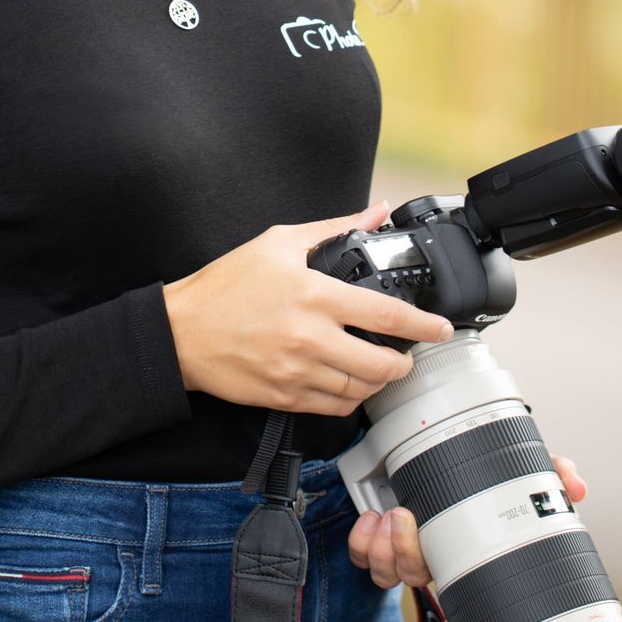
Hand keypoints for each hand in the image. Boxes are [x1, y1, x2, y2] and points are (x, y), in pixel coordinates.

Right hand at [162, 200, 454, 414]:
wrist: (182, 332)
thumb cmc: (226, 285)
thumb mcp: (278, 242)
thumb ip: (333, 228)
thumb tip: (376, 213)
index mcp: (314, 295)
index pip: (387, 317)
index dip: (424, 326)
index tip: (440, 329)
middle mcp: (310, 338)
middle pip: (382, 365)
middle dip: (405, 363)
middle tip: (409, 354)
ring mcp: (297, 372)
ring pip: (360, 390)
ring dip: (379, 381)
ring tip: (381, 367)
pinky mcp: (284, 396)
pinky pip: (334, 408)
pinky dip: (351, 398)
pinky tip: (350, 382)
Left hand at [348, 455, 588, 621]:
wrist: (430, 452)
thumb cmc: (481, 476)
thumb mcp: (517, 473)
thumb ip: (547, 475)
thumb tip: (574, 483)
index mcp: (471, 556)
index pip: (467, 600)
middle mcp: (438, 561)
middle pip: (419, 577)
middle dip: (408, 555)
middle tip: (407, 520)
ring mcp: (405, 552)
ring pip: (389, 571)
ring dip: (386, 546)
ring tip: (393, 513)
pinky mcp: (376, 539)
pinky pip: (361, 554)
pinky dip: (362, 539)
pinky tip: (372, 519)